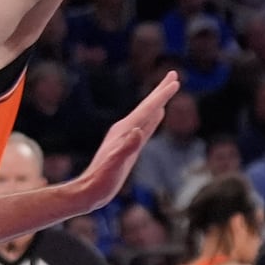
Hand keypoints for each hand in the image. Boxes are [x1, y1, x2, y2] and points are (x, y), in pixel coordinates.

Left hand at [70, 72, 178, 211]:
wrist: (88, 191)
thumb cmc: (101, 181)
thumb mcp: (114, 165)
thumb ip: (126, 148)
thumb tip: (138, 131)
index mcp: (125, 131)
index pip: (147, 109)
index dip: (162, 95)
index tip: (175, 81)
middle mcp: (125, 129)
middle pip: (147, 106)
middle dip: (160, 90)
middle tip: (174, 74)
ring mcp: (126, 136)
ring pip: (146, 113)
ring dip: (158, 101)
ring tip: (167, 90)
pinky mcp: (128, 145)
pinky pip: (145, 125)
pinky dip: (153, 117)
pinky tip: (158, 114)